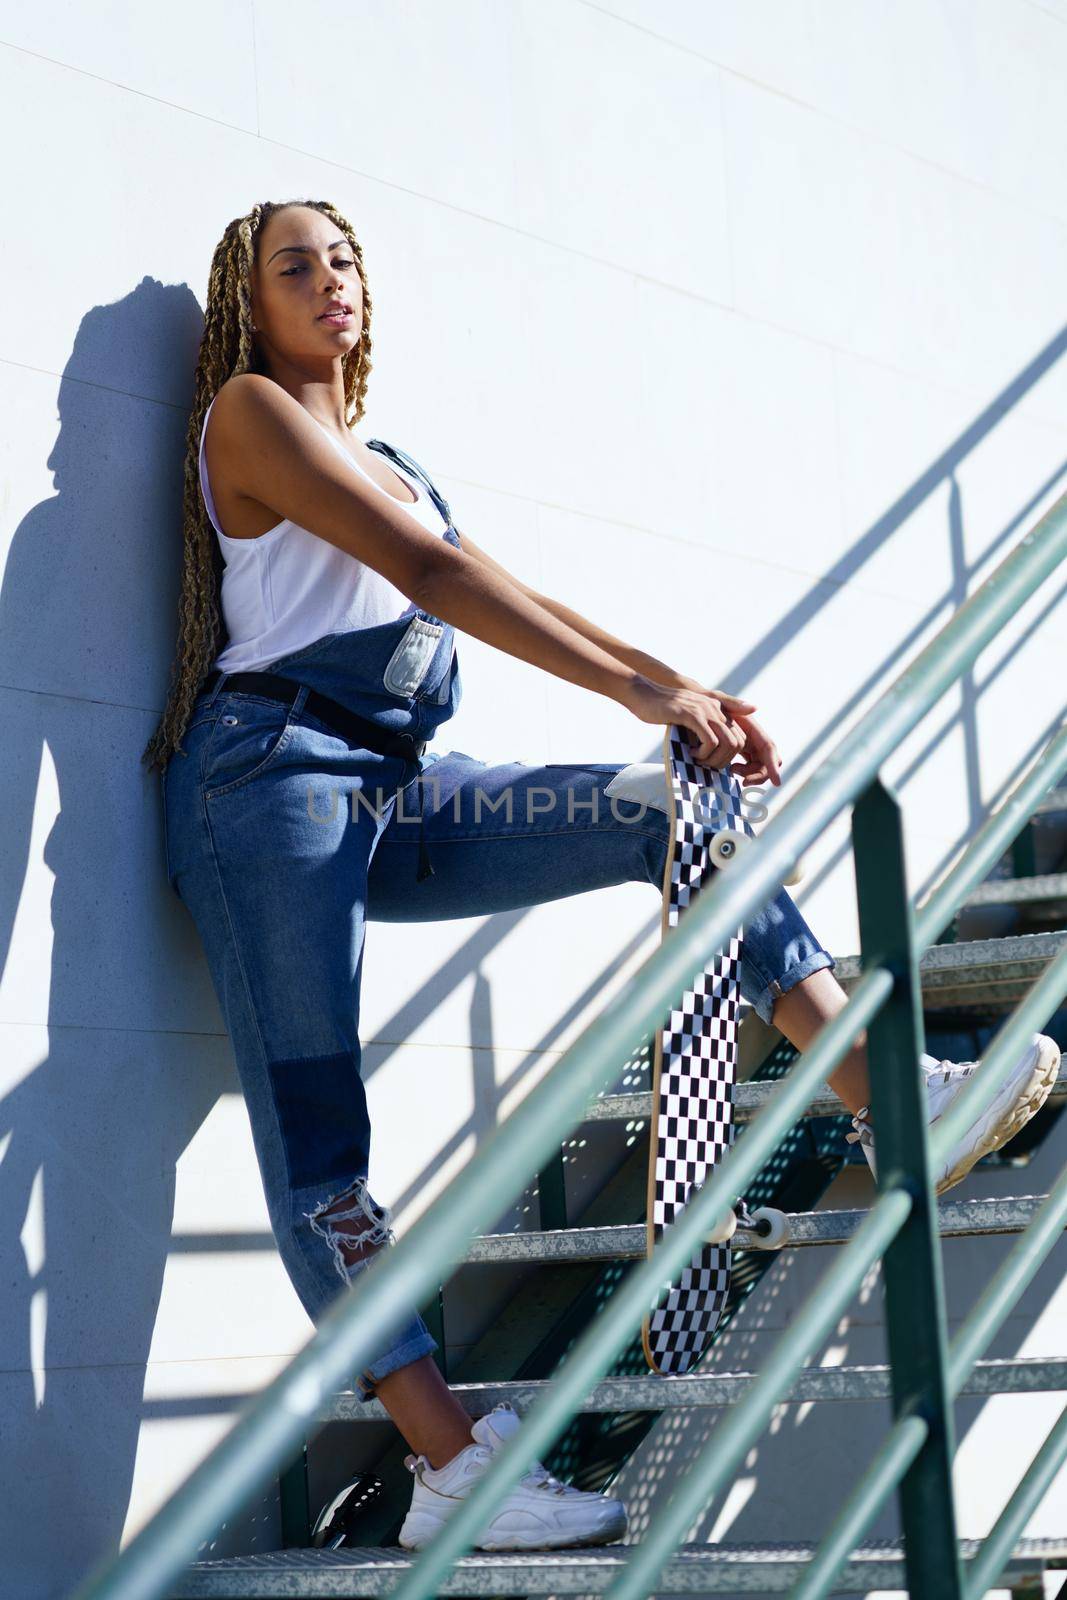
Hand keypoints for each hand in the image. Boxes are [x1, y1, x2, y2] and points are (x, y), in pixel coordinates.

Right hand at [624, 673, 781, 786]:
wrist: (643, 694)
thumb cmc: (663, 710)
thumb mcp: (689, 718)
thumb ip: (704, 730)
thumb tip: (712, 753)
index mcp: (718, 710)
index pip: (740, 737)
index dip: (729, 756)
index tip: (711, 762)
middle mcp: (716, 708)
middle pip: (738, 742)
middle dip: (724, 761)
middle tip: (705, 764)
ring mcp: (705, 711)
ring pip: (728, 743)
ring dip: (714, 759)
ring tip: (698, 760)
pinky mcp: (692, 715)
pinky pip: (710, 741)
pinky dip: (703, 753)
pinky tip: (689, 752)